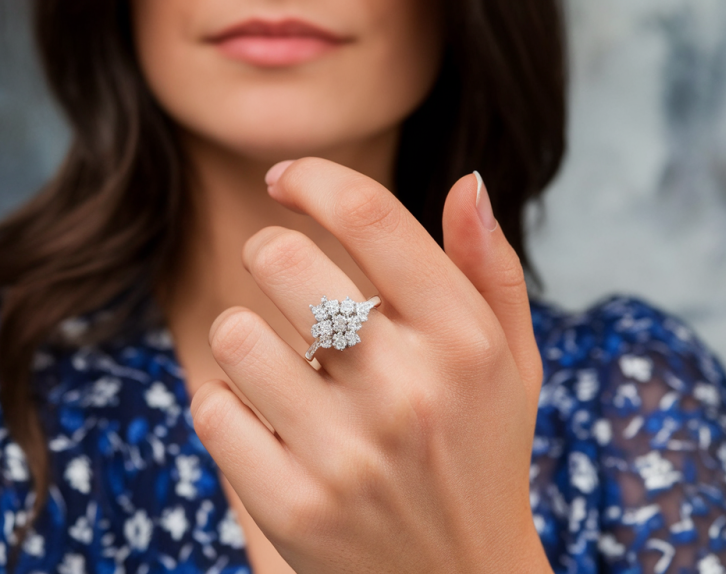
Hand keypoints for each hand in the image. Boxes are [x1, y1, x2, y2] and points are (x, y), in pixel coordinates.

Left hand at [192, 158, 549, 572]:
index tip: (284, 180)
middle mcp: (409, 391)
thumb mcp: (512, 366)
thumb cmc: (480, 457)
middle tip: (277, 271)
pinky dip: (225, 407)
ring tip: (275, 363)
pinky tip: (263, 424)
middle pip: (284, 260)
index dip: (311, 178)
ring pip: (234, 334)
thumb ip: (491, 272)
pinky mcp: (293, 507)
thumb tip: (465, 181)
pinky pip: (212, 411)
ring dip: (242, 337)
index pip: (369, 216)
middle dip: (268, 252)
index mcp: (466, 342)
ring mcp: (347, 454)